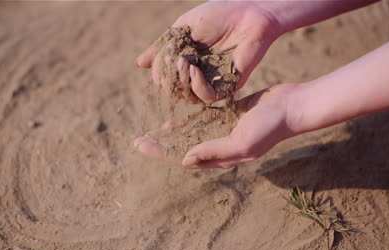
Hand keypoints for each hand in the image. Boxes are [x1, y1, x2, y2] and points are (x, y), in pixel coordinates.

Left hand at [134, 84, 298, 167]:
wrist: (291, 106)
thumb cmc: (270, 126)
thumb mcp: (241, 142)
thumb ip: (213, 151)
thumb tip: (184, 159)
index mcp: (223, 157)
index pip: (186, 158)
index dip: (162, 152)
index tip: (141, 146)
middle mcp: (222, 147)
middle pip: (185, 147)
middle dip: (163, 145)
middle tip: (139, 140)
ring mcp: (225, 131)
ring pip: (193, 135)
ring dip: (175, 134)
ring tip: (154, 132)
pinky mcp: (229, 116)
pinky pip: (205, 120)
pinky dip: (190, 120)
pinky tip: (176, 118)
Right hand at [135, 1, 280, 102]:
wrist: (249, 13)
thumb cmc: (218, 15)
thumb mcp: (183, 28)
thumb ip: (162, 46)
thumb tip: (139, 64)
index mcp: (186, 61)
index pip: (165, 77)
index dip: (160, 71)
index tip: (165, 55)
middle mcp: (198, 75)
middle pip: (174, 91)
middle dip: (168, 78)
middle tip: (174, 59)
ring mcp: (212, 82)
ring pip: (188, 97)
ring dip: (180, 82)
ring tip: (184, 62)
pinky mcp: (227, 86)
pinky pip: (207, 97)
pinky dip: (196, 85)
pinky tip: (195, 69)